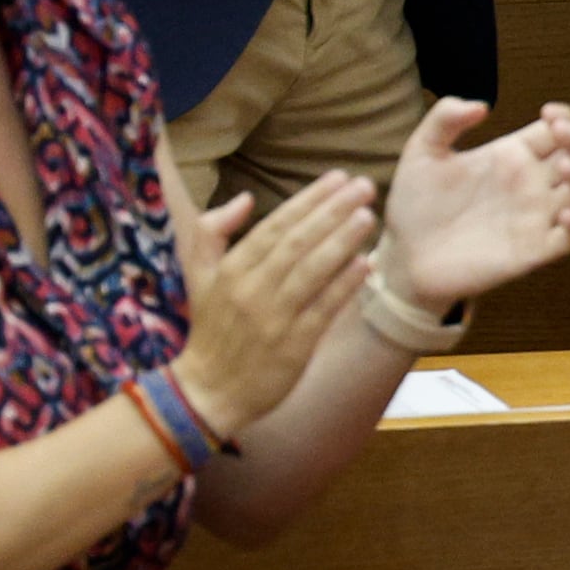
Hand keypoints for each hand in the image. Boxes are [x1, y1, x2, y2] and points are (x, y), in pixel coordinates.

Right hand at [175, 170, 378, 438]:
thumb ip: (214, 234)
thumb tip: (244, 198)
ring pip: (311, 271)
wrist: (207, 392)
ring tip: (368, 216)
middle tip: (364, 186)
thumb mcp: (200, 278)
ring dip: (342, 241)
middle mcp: (251, 290)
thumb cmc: (212, 329)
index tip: (338, 178)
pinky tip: (367, 264)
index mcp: (231, 270)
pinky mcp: (293, 346)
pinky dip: (344, 285)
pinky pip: (323, 309)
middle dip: (332, 211)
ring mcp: (273, 318)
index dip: (308, 200)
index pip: (274, 226)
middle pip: (297, 242)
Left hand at [381, 100, 569, 312]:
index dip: (565, 117)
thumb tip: (482, 105)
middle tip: (562, 132)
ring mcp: (535, 217)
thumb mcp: (421, 153)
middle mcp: (531, 184)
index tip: (549, 113)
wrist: (404, 257)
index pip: (558, 130)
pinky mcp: (533, 251)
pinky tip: (564, 214)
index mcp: (512, 156)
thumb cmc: (415, 206)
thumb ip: (443, 119)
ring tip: (565, 166)